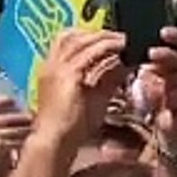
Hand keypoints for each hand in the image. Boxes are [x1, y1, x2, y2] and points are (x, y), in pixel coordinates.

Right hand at [32, 30, 126, 149]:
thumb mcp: (93, 97)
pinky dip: (107, 47)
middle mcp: (51, 65)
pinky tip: (122, 48)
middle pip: (71, 35)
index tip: (108, 38)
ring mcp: (57, 68)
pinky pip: (90, 53)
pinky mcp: (68, 75)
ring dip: (105, 37)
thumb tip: (126, 65)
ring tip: (124, 39)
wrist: (56, 142)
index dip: (87, 36)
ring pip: (81, 40)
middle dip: (97, 33)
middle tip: (120, 36)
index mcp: (51, 70)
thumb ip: (107, 79)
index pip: (65, 41)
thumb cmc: (72, 127)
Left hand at [147, 27, 176, 149]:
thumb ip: (155, 72)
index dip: (175, 37)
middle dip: (166, 56)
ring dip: (166, 86)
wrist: (176, 132)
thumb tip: (147, 65)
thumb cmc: (167, 105)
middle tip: (151, 54)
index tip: (163, 32)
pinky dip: (172, 101)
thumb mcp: (157, 84)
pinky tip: (172, 107)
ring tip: (163, 96)